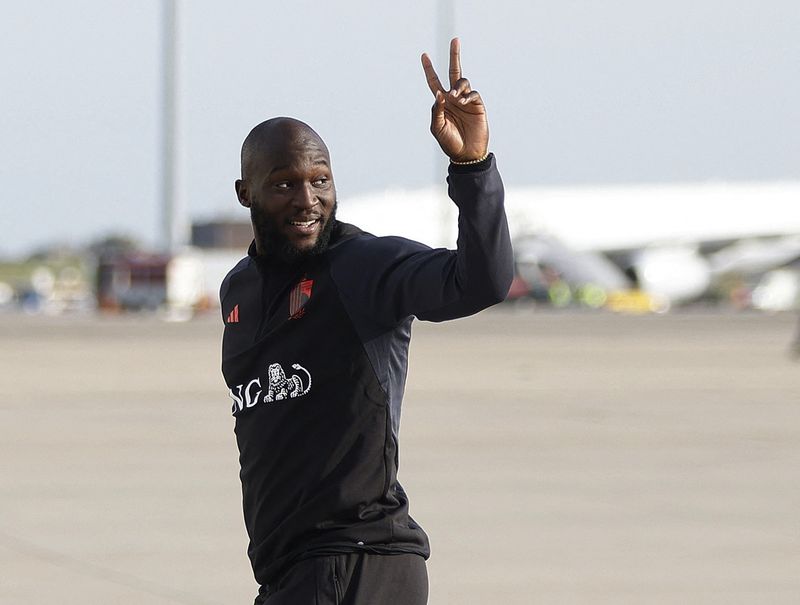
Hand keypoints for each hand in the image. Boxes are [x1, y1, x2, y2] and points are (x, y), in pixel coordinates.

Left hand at [421, 38, 488, 162]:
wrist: (466, 154)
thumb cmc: (449, 142)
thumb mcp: (437, 128)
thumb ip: (436, 110)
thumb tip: (440, 93)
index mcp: (442, 102)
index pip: (434, 82)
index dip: (429, 69)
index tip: (423, 55)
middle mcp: (454, 98)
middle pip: (454, 72)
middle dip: (454, 56)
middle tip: (455, 39)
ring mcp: (466, 100)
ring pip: (463, 82)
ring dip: (458, 85)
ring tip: (455, 95)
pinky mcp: (477, 105)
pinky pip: (473, 94)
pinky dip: (468, 95)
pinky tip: (462, 102)